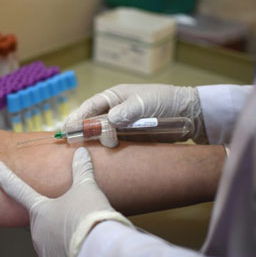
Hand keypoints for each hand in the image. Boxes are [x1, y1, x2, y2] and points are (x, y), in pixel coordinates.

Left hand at [0, 147, 133, 256]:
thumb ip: (82, 171)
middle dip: (57, 216)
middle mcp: (35, 230)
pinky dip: (67, 252)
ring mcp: (41, 250)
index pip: (16, 187)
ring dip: (63, 235)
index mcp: (39, 208)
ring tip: (84, 232)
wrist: (98, 250)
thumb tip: (81, 152)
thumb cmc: (89, 216)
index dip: (2, 173)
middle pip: (42, 217)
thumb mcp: (87, 189)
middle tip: (77, 215)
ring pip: (51, 238)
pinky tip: (81, 248)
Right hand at [66, 84, 206, 146]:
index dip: (77, 117)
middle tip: (75, 142)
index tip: (68, 128)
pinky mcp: (128, 141)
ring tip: (102, 146)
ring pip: (100, 137)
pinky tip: (101, 158)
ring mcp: (120, 127)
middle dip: (83, 132)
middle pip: (90, 123)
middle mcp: (112, 112)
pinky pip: (113, 147)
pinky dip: (107, 152)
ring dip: (97, 143)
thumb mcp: (145, 102)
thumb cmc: (165, 101)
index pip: (89, 107)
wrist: (187, 115)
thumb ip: (127, 110)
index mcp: (113, 98)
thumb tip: (109, 120)